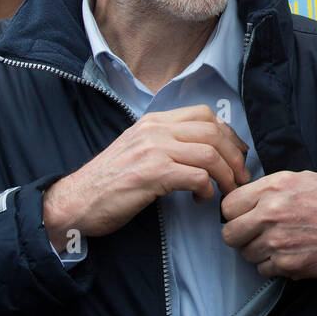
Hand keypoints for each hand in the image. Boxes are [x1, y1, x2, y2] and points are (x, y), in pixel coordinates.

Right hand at [42, 105, 249, 249]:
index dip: (229, 134)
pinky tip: (202, 199)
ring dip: (226, 176)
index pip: (204, 114)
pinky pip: (197, 176)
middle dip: (235, 156)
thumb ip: (165, 143)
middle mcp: (155, 130)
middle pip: (214, 132)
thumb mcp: (137, 150)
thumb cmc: (108, 182)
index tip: (237, 154)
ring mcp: (153, 150)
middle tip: (241, 177)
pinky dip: (208, 190)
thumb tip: (202, 148)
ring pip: (210, 154)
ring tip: (226, 191)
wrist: (75, 201)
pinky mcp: (152, 174)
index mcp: (153, 121)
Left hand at [220, 170, 316, 278]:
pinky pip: (263, 270)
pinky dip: (273, 266)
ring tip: (280, 243)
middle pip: (229, 234)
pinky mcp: (287, 264)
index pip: (228, 205)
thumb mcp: (302, 179)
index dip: (235, 213)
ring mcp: (277, 241)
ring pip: (246, 254)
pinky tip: (290, 254)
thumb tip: (247, 199)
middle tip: (253, 234)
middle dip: (239, 236)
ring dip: (258, 251)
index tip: (243, 217)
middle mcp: (271, 213)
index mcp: (273, 188)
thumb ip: (270, 188)